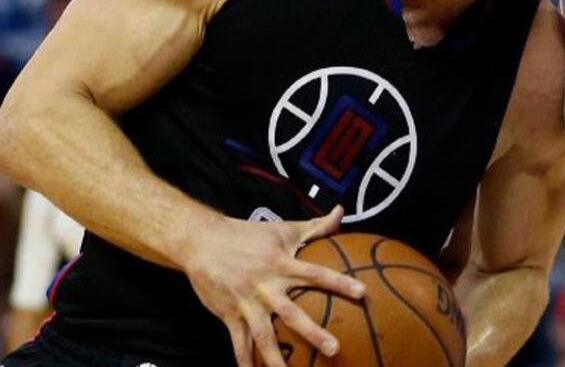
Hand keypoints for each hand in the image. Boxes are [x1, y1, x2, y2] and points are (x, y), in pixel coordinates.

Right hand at [181, 206, 365, 366]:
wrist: (202, 241)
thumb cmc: (247, 235)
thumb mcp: (282, 229)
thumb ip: (315, 226)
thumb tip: (341, 212)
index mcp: (281, 264)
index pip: (316, 273)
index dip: (339, 282)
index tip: (362, 293)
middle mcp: (265, 286)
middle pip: (292, 313)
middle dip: (313, 332)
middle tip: (334, 348)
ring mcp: (247, 303)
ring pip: (264, 336)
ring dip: (276, 359)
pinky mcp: (230, 315)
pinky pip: (239, 343)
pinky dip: (244, 361)